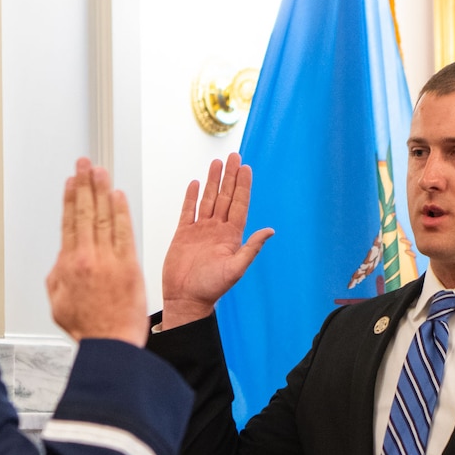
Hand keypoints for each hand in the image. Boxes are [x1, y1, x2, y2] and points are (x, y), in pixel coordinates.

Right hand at [46, 158, 147, 345]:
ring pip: (104, 217)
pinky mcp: (130, 266)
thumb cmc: (89, 328)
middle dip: (84, 185)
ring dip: (102, 190)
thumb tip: (61, 260)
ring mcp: (109, 260)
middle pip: (85, 213)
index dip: (70, 199)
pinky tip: (119, 196)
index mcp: (68, 265)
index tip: (71, 182)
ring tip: (100, 171)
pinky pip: (124, 232)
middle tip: (84, 164)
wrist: (111, 344)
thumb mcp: (58, 303)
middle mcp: (87, 258)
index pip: (69, 223)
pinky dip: (121, 211)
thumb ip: (58, 276)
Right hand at [161, 152, 272, 328]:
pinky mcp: (183, 234)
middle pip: (224, 197)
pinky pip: (188, 211)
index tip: (246, 168)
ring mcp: (200, 231)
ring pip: (207, 200)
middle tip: (234, 156)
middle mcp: (217, 230)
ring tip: (216, 163)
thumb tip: (270, 231)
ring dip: (212, 181)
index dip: (243, 186)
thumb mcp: (235, 269)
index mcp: (231, 236)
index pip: (239, 205)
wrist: (186, 298)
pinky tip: (195, 184)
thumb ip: (251, 248)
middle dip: (229, 176)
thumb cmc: (211, 288)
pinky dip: (191, 197)